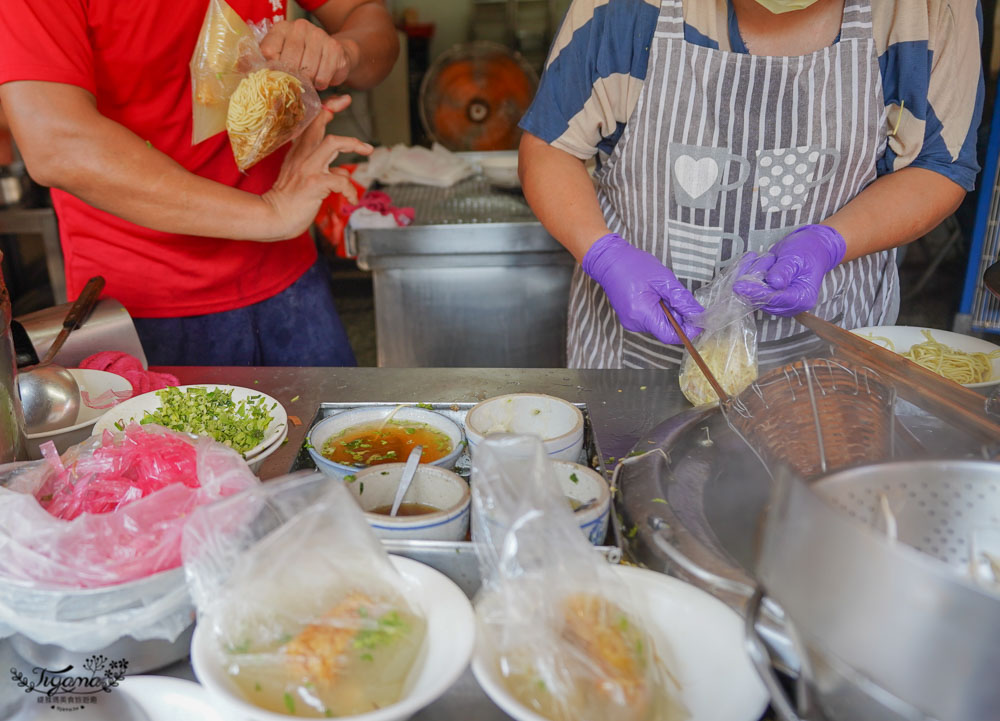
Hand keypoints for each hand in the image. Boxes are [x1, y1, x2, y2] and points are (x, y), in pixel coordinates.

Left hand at [260, 19, 356, 89]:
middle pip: (289, 62)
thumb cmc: (302, 60)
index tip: (278, 76)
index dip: (273, 69)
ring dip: (308, 83)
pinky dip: (320, 84)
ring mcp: (318, 35)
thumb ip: (268, 62)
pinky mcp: (334, 48)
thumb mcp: (282, 57)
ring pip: (307, 71)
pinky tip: (320, 79)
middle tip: (295, 83)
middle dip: (292, 78)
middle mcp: (299, 27)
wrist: (333, 54)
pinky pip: (322, 77)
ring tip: (309, 80)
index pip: (269, 51)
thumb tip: (253, 73)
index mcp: (281, 28)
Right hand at [260, 95, 371, 240]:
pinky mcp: (314, 183)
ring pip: (333, 143)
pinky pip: (341, 180)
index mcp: (298, 153)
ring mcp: (307, 168)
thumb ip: (325, 171)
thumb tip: (344, 172)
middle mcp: (302, 156)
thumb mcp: (306, 180)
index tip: (342, 100)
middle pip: (319, 125)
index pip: (311, 123)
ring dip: (353, 144)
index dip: (326, 108)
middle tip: (358, 124)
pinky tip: (352, 199)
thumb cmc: (291, 201)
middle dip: (336, 112)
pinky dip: (350, 190)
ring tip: (367, 151)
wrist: (273, 217)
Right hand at [582, 233, 704, 343]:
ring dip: (667, 313)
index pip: (670, 336)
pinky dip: (658, 311)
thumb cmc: (634, 266)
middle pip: (665, 331)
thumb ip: (682, 300)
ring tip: (661, 292)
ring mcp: (630, 322)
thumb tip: (698, 314)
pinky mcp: (629, 318)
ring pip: (658, 325)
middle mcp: (634, 323)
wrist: (609, 260)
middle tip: (677, 297)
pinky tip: (653, 296)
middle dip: (677, 318)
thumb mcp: (664, 280)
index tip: (698, 320)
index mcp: (642, 313)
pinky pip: (650, 320)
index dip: (687, 331)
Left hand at [733, 225, 845, 315]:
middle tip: (767, 258)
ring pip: (754, 295)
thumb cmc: (806, 251)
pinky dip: (749, 275)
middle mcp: (791, 305)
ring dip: (754, 274)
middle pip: (762, 300)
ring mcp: (779, 303)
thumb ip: (784, 271)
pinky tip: (754, 259)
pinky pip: (752, 291)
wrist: (810, 247)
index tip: (739, 287)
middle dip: (756, 279)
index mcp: (802, 298)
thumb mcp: (795, 257)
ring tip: (771, 257)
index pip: (776, 299)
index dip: (756, 293)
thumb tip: (773, 283)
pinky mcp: (770, 298)